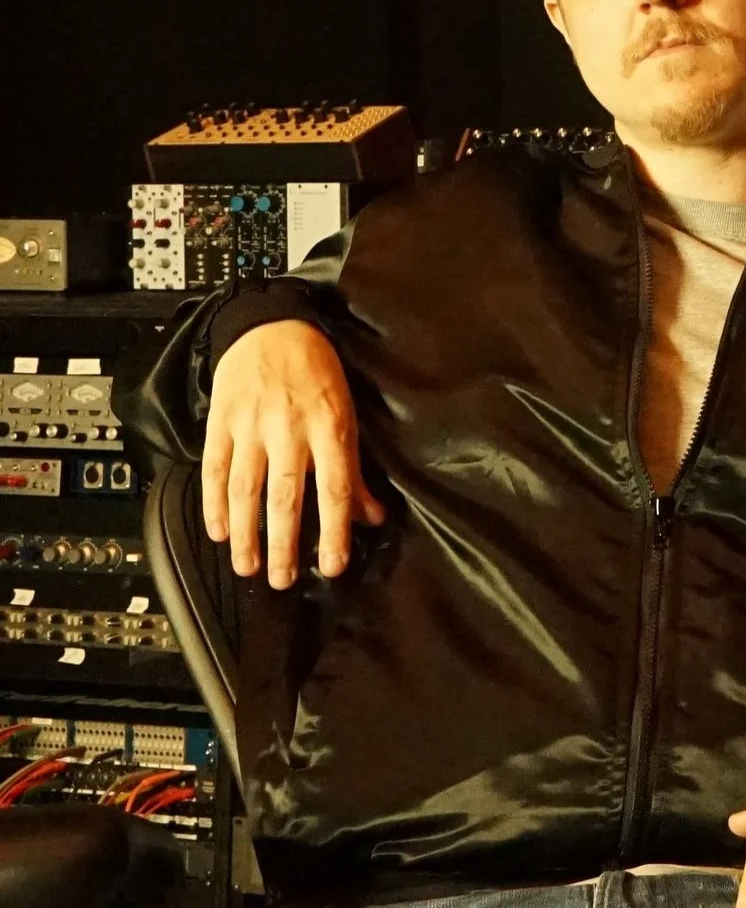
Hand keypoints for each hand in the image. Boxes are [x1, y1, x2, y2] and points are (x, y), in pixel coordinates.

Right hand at [201, 320, 383, 588]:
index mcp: (329, 427)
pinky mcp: (221, 423)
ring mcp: (250, 427)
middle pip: (286, 497)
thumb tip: (371, 515)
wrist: (270, 327)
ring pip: (245, 489)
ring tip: (247, 567)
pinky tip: (218, 531)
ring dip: (246, 534)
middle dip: (283, 544)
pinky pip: (213, 469)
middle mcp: (289, 429)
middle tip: (283, 580)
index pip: (334, 488)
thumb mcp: (348, 414)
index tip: (331, 565)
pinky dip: (213, 504)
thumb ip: (355, 467)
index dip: (333, 531)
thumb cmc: (316, 372)